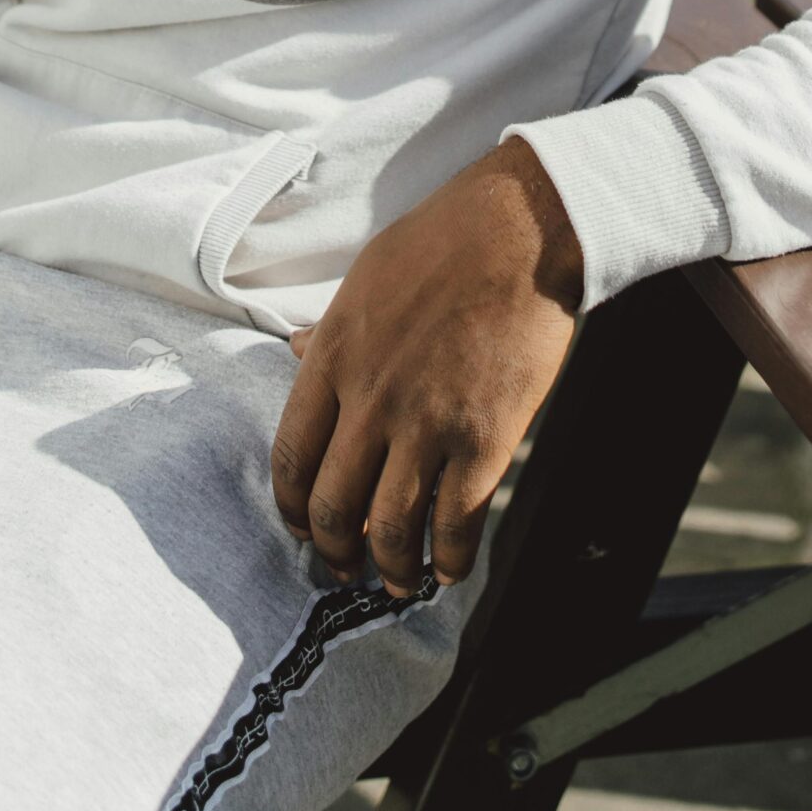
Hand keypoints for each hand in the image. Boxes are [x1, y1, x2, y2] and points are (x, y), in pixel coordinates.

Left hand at [271, 138, 581, 598]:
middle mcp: (370, 398)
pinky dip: (449, 560)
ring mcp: (426, 423)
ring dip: (390, 569)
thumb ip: (331, 328)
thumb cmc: (444, 240)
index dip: (293, 508)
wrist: (520, 229)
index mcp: (334, 356)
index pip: (291, 456)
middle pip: (332, 506)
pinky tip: (451, 567)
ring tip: (398, 581)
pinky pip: (455, 524)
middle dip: (334, 552)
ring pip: (390, 529)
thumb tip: (295, 350)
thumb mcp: (366, 276)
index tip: (302, 527)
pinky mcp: (483, 440)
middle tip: (345, 567)